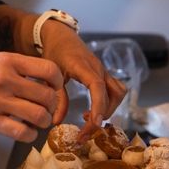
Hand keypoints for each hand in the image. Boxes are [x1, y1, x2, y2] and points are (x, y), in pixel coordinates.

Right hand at [0, 52, 62, 141]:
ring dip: (43, 122)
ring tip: (38, 122)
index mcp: (7, 60)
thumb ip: (14, 67)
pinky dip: (30, 135)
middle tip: (46, 109)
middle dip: (52, 106)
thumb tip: (42, 79)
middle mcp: (5, 79)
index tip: (55, 88)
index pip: (49, 70)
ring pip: (39, 116)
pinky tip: (25, 132)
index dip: (58, 82)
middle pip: (47, 96)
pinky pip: (22, 132)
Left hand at [39, 23, 127, 139]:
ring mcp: (103, 71)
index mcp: (83, 66)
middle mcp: (98, 68)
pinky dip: (109, 103)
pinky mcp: (104, 74)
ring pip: (118, 93)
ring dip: (108, 109)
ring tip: (89, 119)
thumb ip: (56, 98)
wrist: (60, 36)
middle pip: (112, 94)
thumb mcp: (51, 76)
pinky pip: (116, 90)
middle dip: (102, 116)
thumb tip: (57, 122)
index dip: (99, 105)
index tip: (95, 123)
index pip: (97, 86)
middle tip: (85, 132)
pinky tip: (94, 110)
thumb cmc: (54, 53)